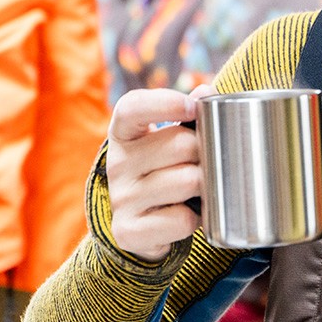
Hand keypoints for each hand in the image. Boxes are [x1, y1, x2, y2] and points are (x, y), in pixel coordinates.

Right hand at [106, 86, 214, 260]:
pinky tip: (187, 214)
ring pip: (187, 181)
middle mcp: (116, 163)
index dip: (165, 103)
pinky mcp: (128, 231)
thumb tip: (205, 91)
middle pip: (180, 145)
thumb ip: (189, 113)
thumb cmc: (165, 171)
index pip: (133, 107)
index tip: (193, 107)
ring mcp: (120, 198)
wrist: (143, 227)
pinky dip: (196, 219)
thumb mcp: (171, 139)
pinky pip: (182, 220)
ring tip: (197, 190)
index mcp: (124, 133)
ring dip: (204, 187)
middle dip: (205, 153)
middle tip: (204, 164)